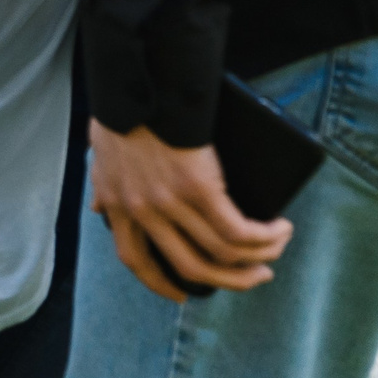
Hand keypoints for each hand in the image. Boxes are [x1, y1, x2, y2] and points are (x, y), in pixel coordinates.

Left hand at [88, 119, 293, 299]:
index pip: (136, 260)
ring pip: (221, 253)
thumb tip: (99, 209)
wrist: (137, 83)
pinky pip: (238, 230)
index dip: (160, 283)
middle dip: (229, 280)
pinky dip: (264, 237)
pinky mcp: (200, 189)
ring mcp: (170, 203)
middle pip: (190, 267)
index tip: (181, 295)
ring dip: (256, 258)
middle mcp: (142, 212)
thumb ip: (102, 186)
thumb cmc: (123, 111)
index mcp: (117, 206)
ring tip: (275, 251)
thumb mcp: (100, 156)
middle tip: (253, 277)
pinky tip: (278, 230)